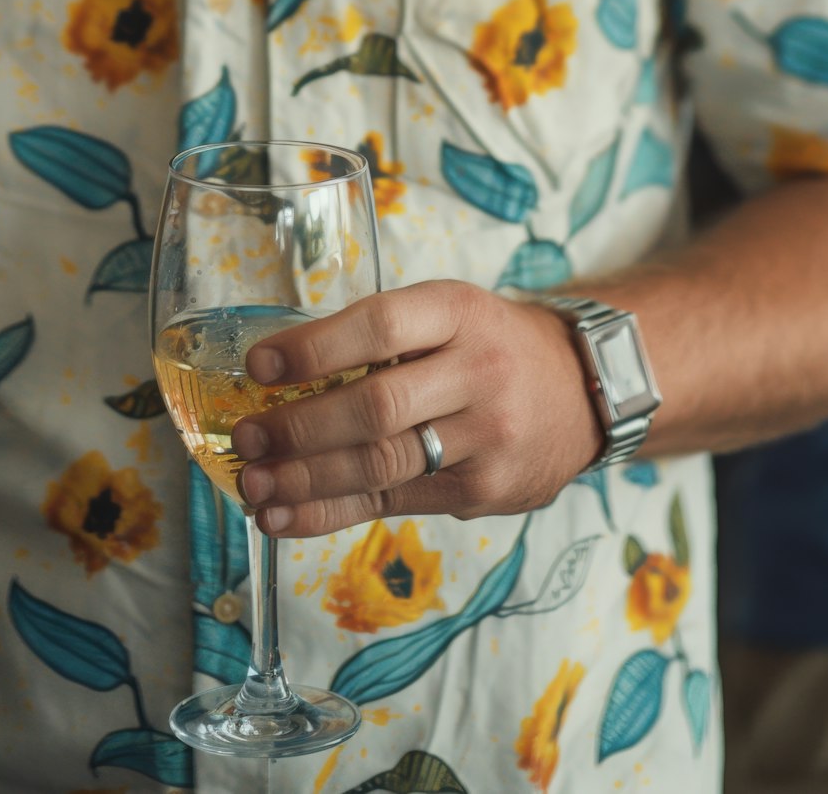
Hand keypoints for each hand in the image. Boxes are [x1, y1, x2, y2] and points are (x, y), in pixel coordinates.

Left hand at [233, 280, 601, 539]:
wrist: (581, 390)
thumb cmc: (491, 344)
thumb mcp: (450, 312)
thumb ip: (383, 337)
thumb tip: (281, 373)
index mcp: (460, 311)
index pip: (380, 326)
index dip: (315, 348)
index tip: (259, 365)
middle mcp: (478, 373)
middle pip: (376, 407)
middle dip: (299, 427)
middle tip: (246, 437)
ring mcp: (486, 439)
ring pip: (381, 464)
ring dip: (306, 480)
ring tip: (254, 486)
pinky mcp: (482, 493)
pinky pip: (393, 503)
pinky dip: (330, 513)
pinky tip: (286, 517)